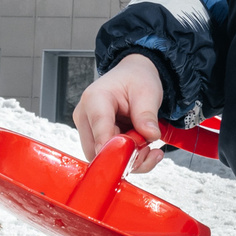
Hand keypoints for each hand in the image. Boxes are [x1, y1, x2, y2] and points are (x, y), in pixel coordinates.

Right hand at [73, 53, 166, 168]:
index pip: (100, 130)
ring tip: (149, 147)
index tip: (130, 159)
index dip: (114, 149)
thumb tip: (150, 135)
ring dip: (128, 160)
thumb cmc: (135, 79)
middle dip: (125, 157)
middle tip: (149, 150)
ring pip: (102, 158)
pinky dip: (127, 159)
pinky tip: (143, 149)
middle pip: (97, 151)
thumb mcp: (147, 92)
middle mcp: (85, 116)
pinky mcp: (95, 138)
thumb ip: (147, 114)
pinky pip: (108, 157)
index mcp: (94, 99)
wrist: (133, 75)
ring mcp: (88, 129)